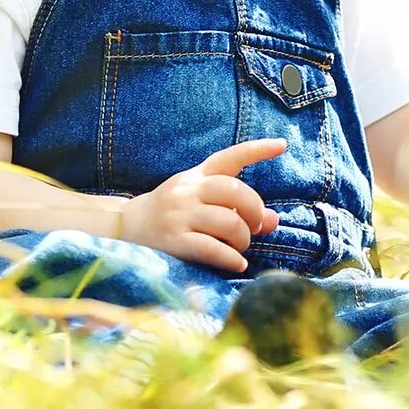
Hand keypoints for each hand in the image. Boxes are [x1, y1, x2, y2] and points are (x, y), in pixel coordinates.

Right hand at [122, 137, 283, 273]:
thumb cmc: (174, 213)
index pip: (229, 158)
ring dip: (243, 239)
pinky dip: (231, 259)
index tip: (282, 145)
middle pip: (235, 191)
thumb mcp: (201, 201)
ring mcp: (179, 215)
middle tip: (254, 226)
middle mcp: (188, 191)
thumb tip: (273, 221)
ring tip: (240, 247)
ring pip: (229, 222)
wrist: (126, 228)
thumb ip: (237, 207)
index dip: (257, 150)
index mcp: (196, 176)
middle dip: (254, 211)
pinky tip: (237, 264)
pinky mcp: (174, 241)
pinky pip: (212, 249)